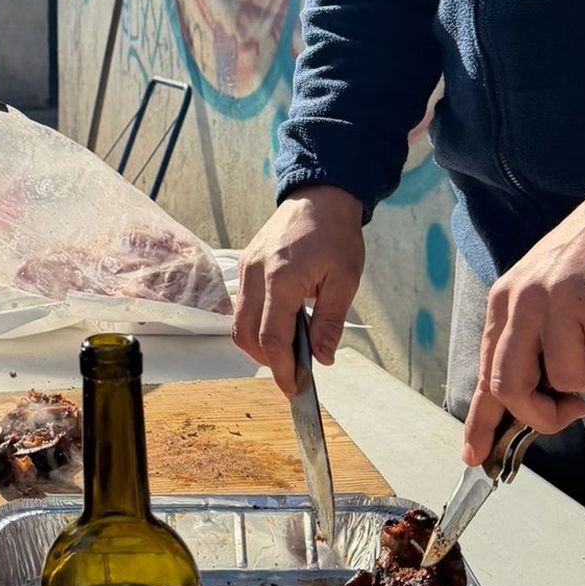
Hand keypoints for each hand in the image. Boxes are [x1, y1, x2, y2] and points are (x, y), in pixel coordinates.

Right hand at [233, 186, 365, 394]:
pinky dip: (256, 324)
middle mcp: (255, 274)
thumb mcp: (345, 279)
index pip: (271, 337)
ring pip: (238, 323)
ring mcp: (245, 269)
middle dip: (266, 360)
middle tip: (292, 372)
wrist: (320, 196)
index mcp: (281, 278)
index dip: (280, 368)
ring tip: (289, 350)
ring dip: (259, 344)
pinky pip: (242, 306)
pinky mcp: (245, 266)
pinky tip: (281, 325)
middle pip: (245, 335)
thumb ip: (329, 322)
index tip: (293, 388)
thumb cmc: (336, 234)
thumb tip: (322, 359)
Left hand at [461, 197, 584, 462]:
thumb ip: (536, 336)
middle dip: (544, 414)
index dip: (480, 421)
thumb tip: (539, 396)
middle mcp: (523, 301)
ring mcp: (558, 303)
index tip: (474, 456)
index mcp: (506, 300)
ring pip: (572, 382)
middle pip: (513, 388)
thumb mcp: (551, 288)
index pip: (485, 372)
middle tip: (572, 410)